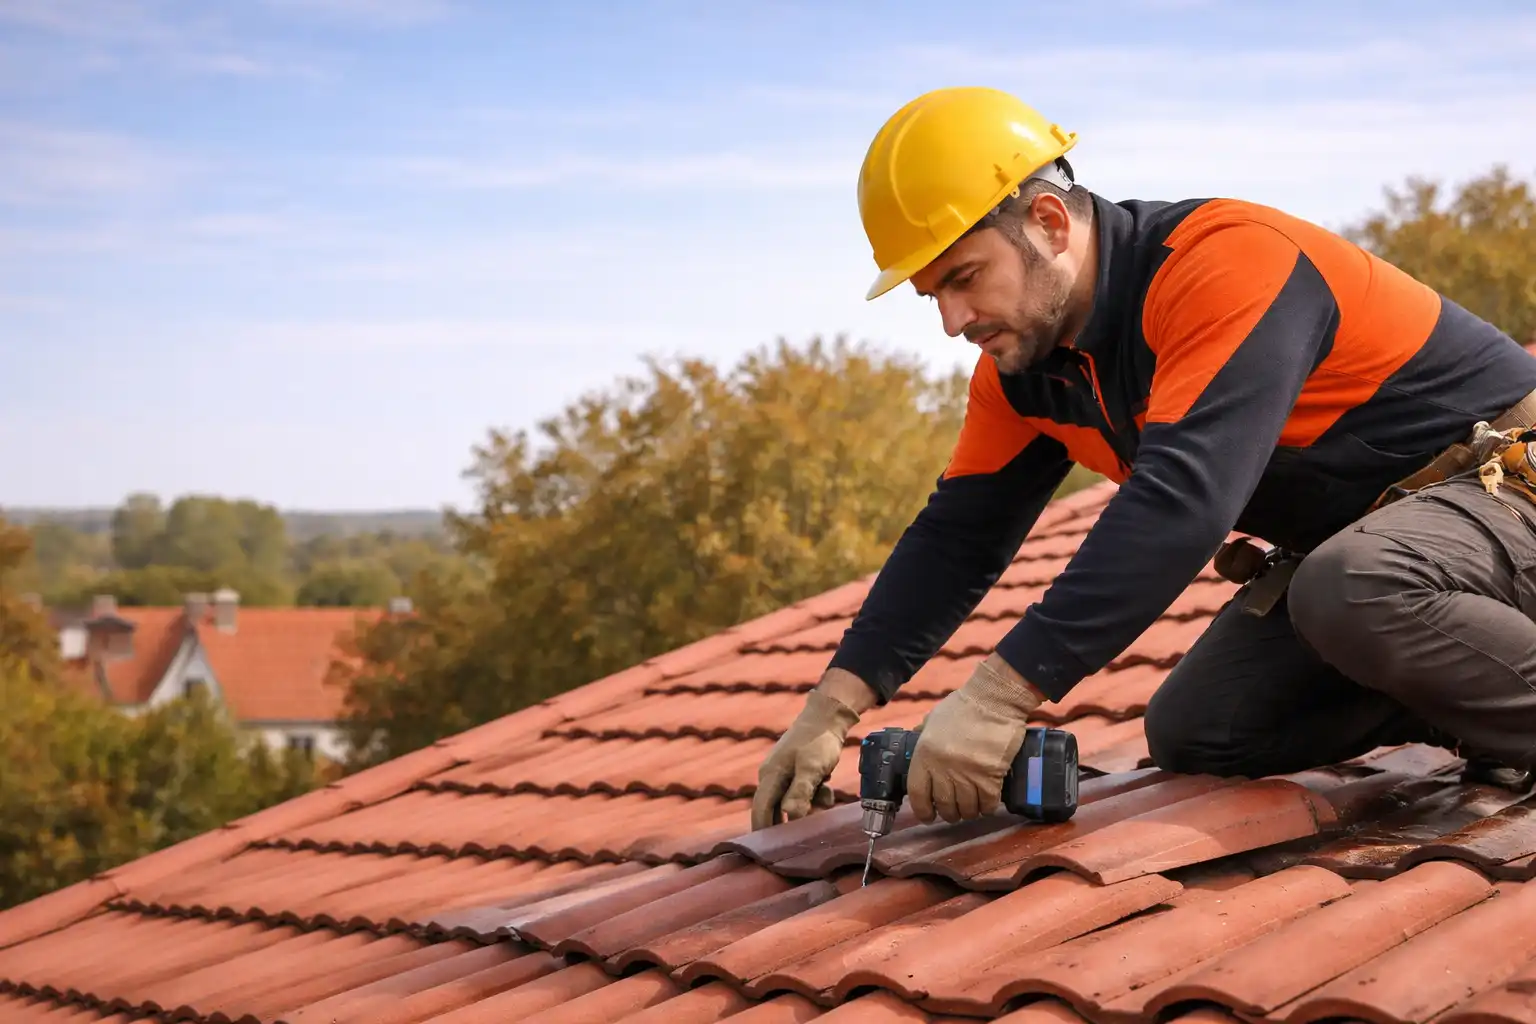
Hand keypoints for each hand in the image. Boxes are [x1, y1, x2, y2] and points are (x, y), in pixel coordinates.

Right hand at [750, 669, 875, 829]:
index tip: (765, 853)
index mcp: (770, 776)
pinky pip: (802, 793)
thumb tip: (791, 816)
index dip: (762, 832)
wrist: (828, 716)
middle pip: (773, 810)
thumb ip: (801, 791)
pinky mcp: (797, 773)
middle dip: (786, 824)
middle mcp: (772, 776)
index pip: (760, 811)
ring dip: (806, 807)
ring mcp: (784, 774)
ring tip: (821, 800)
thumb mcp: (812, 768)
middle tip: (796, 842)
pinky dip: (814, 796)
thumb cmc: (818, 741)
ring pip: (791, 802)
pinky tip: (826, 789)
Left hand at [907, 652, 1044, 823]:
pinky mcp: (990, 777)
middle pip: (944, 805)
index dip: (922, 810)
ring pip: (966, 808)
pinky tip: (987, 803)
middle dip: (949, 813)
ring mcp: (967, 774)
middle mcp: (943, 768)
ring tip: (972, 808)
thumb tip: (916, 739)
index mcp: (924, 754)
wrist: (995, 699)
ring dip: (969, 812)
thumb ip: (924, 734)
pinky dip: (987, 807)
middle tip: (955, 812)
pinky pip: (987, 804)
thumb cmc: (965, 706)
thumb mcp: (934, 719)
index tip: (928, 816)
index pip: (917, 793)